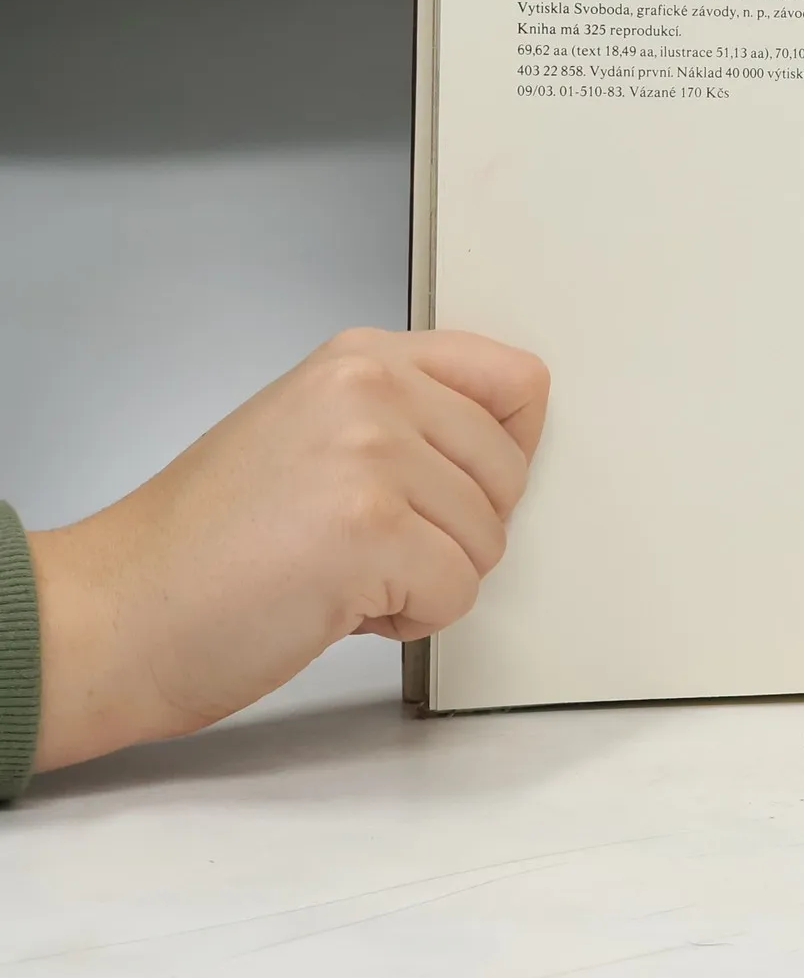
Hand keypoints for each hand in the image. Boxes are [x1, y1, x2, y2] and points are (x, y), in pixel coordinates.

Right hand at [27, 328, 548, 772]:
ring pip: (488, 539)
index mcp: (362, 357)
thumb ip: (406, 418)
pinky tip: (335, 604)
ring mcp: (372, 454)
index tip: (456, 485)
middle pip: (510, 472)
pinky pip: (458, 592)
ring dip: (426, 578)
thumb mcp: (313, 432)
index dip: (505, 451)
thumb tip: (505, 445)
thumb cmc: (203, 547)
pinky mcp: (370, 529)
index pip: (517, 380)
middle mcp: (371, 388)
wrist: (112, 615)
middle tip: (366, 543)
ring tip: (339, 571)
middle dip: (456, 529)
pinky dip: (409, 620)